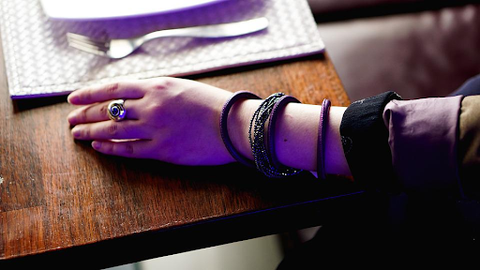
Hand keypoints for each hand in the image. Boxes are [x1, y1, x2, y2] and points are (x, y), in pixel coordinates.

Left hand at [67, 77, 235, 165]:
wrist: (236, 125)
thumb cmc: (214, 105)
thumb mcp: (183, 87)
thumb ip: (158, 91)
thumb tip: (134, 97)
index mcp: (158, 86)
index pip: (114, 88)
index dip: (90, 93)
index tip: (74, 98)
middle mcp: (152, 105)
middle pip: (108, 109)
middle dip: (85, 114)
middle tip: (71, 119)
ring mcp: (156, 128)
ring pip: (114, 129)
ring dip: (91, 131)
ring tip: (77, 133)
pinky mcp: (163, 150)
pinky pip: (129, 149)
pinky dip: (110, 147)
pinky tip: (98, 146)